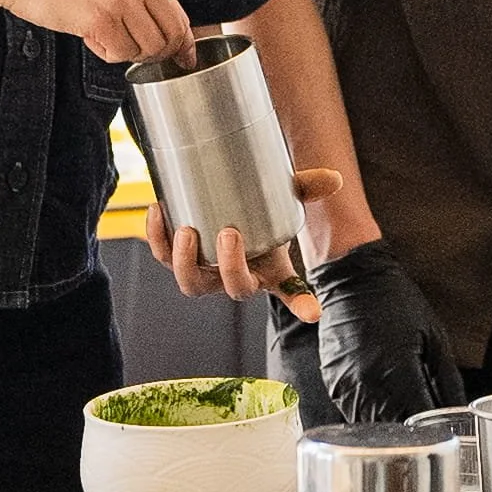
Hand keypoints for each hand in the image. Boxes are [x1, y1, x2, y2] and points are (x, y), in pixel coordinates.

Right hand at [0, 0, 190, 66]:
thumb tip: (166, 17)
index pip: (177, 2)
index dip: (179, 34)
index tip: (182, 52)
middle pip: (173, 28)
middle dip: (163, 50)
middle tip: (147, 56)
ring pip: (150, 45)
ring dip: (131, 51)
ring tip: (107, 36)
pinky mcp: (100, 17)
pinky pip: (121, 52)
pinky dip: (107, 52)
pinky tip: (90, 34)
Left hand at [145, 168, 338, 314]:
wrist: (220, 201)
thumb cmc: (256, 209)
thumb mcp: (283, 197)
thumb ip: (306, 188)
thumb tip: (334, 179)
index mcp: (269, 270)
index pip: (292, 292)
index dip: (302, 303)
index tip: (313, 312)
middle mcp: (236, 277)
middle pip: (235, 289)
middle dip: (231, 267)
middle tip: (228, 233)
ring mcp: (205, 272)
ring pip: (191, 284)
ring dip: (186, 261)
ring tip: (187, 230)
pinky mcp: (176, 257)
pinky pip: (163, 257)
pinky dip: (157, 236)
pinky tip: (158, 211)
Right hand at [308, 239, 463, 424]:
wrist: (354, 279)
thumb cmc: (397, 303)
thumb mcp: (435, 338)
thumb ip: (448, 380)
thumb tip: (458, 411)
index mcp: (399, 371)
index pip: (417, 419)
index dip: (430, 428)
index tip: (437, 425)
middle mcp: (368, 383)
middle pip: (392, 427)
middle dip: (409, 429)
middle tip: (420, 423)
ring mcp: (346, 385)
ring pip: (369, 424)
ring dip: (386, 424)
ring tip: (399, 411)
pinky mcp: (332, 382)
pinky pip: (351, 410)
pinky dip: (367, 412)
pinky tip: (379, 398)